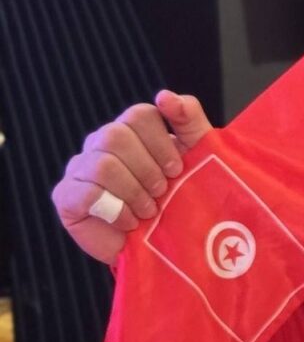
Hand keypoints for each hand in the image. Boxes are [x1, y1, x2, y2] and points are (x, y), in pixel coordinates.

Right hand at [51, 90, 213, 264]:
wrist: (166, 245)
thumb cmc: (182, 197)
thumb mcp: (198, 155)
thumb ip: (189, 119)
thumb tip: (165, 95)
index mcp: (131, 130)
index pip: (139, 115)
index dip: (160, 142)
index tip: (176, 169)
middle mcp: (101, 143)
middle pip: (116, 135)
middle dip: (147, 169)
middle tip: (162, 192)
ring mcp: (80, 168)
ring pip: (102, 163)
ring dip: (132, 191)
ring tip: (148, 211)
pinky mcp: (66, 197)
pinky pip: (84, 192)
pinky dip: (114, 209)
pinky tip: (129, 221)